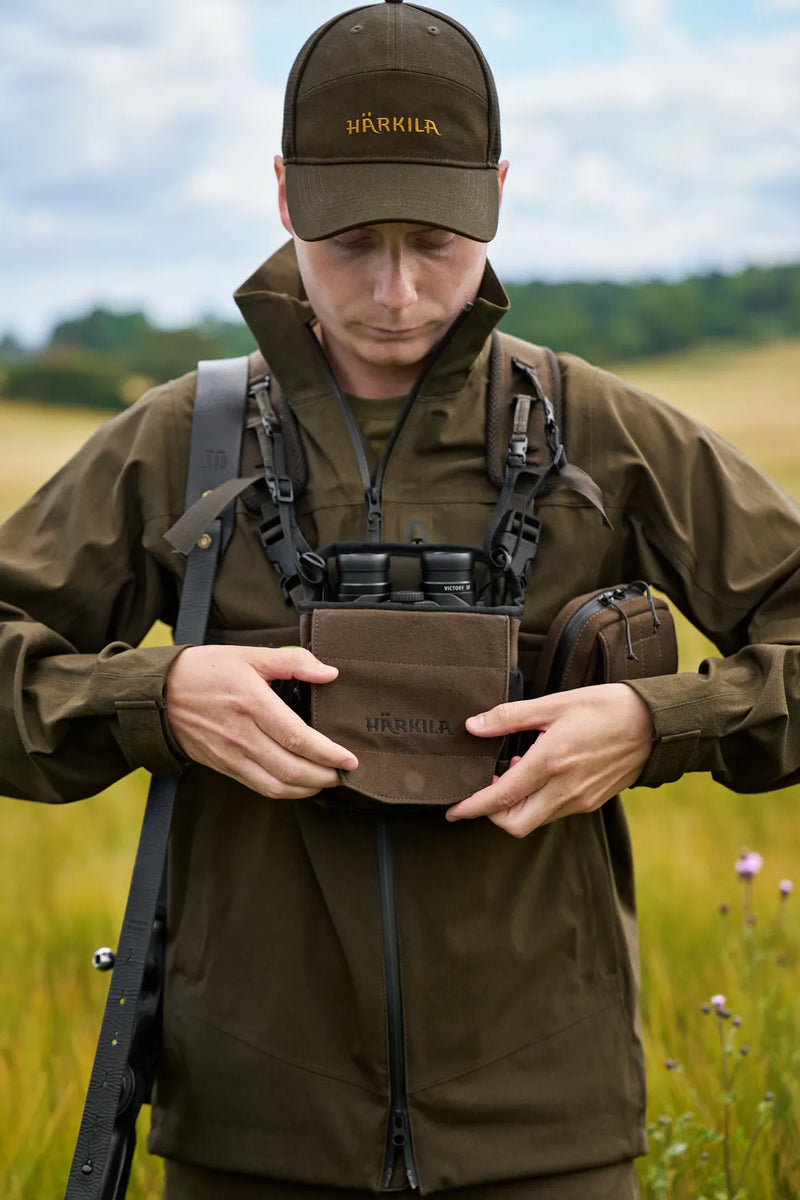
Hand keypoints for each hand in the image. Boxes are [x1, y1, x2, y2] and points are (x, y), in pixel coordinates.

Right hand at [165, 645, 357, 798]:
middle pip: (291, 769)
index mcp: (250, 702)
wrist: (159, 693)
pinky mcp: (223, 766)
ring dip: (308, 789)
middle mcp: (241, 734)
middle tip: (345, 773)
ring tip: (328, 780)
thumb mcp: (250, 655)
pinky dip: (285, 791)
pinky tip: (301, 783)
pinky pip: (259, 787)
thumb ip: (293, 661)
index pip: (297, 737)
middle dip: (325, 777)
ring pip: (276, 785)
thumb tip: (329, 673)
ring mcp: (230, 755)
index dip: (328, 753)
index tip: (350, 759)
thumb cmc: (207, 669)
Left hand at [446, 683, 652, 837]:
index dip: (472, 807)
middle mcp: (565, 789)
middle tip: (484, 788)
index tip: (452, 811)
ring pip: (535, 820)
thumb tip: (473, 726)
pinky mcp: (592, 802)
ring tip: (515, 770)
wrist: (654, 724)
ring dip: (516, 806)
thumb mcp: (554, 704)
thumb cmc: (604, 707)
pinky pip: (554, 813)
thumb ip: (510, 717)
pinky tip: (539, 773)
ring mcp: (580, 800)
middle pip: (515, 823)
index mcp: (551, 762)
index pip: (501, 796)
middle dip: (492, 814)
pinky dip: (537, 802)